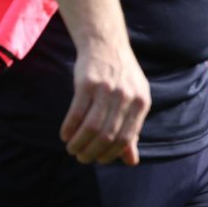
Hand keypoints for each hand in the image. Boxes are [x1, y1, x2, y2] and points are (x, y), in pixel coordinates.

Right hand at [60, 40, 150, 164]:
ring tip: (72, 149)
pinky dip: (70, 128)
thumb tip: (132, 161)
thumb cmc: (121, 77)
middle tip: (82, 157)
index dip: (111, 154)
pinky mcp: (87, 83)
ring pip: (92, 127)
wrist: (106, 44)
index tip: (99, 159)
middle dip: (93, 152)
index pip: (126, 138)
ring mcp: (107, 89)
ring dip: (79, 143)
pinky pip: (77, 112)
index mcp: (142, 103)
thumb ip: (133, 130)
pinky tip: (65, 135)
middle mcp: (127, 97)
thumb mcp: (134, 101)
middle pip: (108, 135)